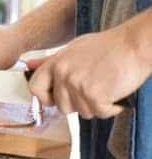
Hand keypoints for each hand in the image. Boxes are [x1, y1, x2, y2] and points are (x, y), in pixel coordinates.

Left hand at [28, 26, 151, 118]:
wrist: (132, 44)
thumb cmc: (105, 47)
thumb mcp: (72, 49)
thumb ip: (50, 61)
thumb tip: (27, 66)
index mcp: (55, 62)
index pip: (35, 88)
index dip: (45, 98)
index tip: (57, 98)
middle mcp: (63, 73)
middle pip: (61, 107)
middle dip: (76, 104)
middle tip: (91, 89)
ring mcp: (77, 84)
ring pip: (82, 112)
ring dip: (95, 105)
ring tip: (104, 86)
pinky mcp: (94, 95)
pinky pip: (100, 113)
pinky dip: (110, 107)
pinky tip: (114, 91)